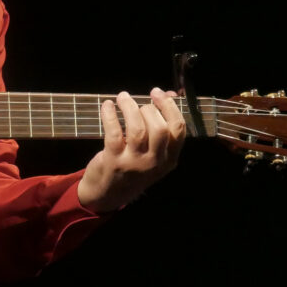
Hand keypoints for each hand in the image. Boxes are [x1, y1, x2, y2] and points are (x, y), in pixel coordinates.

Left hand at [77, 87, 186, 212]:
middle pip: (160, 129)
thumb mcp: (153, 152)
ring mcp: (134, 163)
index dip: (169, 107)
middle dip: (150, 108)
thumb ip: (162, 125)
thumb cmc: (133, 166)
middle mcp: (154, 162)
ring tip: (122, 97)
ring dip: (129, 107)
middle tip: (140, 100)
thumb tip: (169, 94)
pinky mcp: (114, 160)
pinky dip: (110, 114)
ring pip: (137, 129)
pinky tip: (107, 105)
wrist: (108, 193)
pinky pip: (114, 132)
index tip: (158, 93)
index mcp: (169, 159)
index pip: (178, 130)